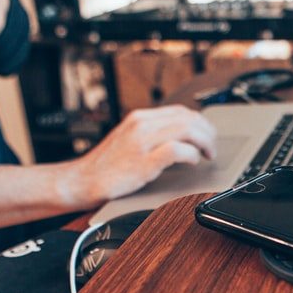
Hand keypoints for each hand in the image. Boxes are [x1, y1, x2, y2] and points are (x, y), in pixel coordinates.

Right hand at [58, 106, 217, 208]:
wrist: (81, 181)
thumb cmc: (105, 167)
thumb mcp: (128, 140)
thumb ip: (150, 135)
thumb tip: (180, 137)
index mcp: (139, 118)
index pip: (180, 111)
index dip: (200, 123)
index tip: (207, 135)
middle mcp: (141, 125)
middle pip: (188, 118)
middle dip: (207, 133)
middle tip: (211, 148)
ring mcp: (142, 142)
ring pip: (187, 130)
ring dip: (204, 142)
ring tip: (207, 155)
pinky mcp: (143, 161)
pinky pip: (177, 151)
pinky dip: (191, 155)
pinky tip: (193, 162)